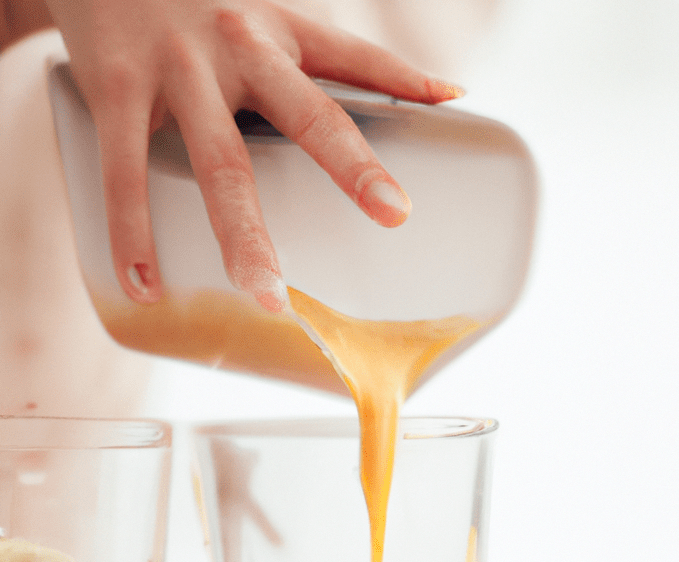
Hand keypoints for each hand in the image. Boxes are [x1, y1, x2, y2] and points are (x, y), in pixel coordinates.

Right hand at [45, 0, 463, 310]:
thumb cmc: (199, 1)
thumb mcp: (270, 15)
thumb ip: (348, 60)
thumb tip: (448, 93)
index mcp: (281, 29)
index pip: (355, 60)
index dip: (405, 89)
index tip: (439, 134)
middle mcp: (238, 43)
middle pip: (303, 114)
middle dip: (350, 165)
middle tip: (394, 216)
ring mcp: (176, 67)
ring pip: (220, 162)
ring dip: (243, 235)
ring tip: (267, 297)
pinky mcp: (113, 85)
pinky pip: (125, 170)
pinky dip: (132, 232)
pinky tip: (145, 285)